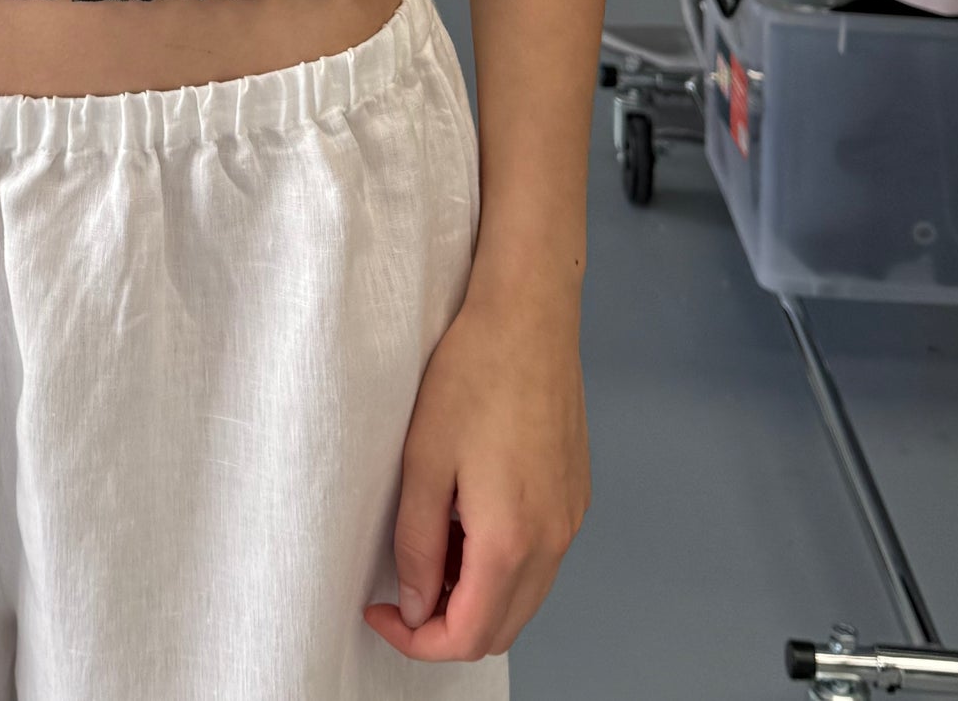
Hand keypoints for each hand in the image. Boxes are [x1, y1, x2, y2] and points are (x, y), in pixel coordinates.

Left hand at [363, 285, 588, 661]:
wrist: (529, 317)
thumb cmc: (474, 374)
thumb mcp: (424, 460)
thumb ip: (419, 545)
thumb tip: (416, 605)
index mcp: (511, 540)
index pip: (466, 637)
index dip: (416, 640)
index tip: (381, 611)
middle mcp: (552, 542)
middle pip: (500, 630)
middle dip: (445, 626)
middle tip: (402, 586)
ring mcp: (570, 520)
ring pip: (524, 599)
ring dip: (476, 597)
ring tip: (434, 545)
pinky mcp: (576, 496)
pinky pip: (541, 561)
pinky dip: (503, 566)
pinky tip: (470, 519)